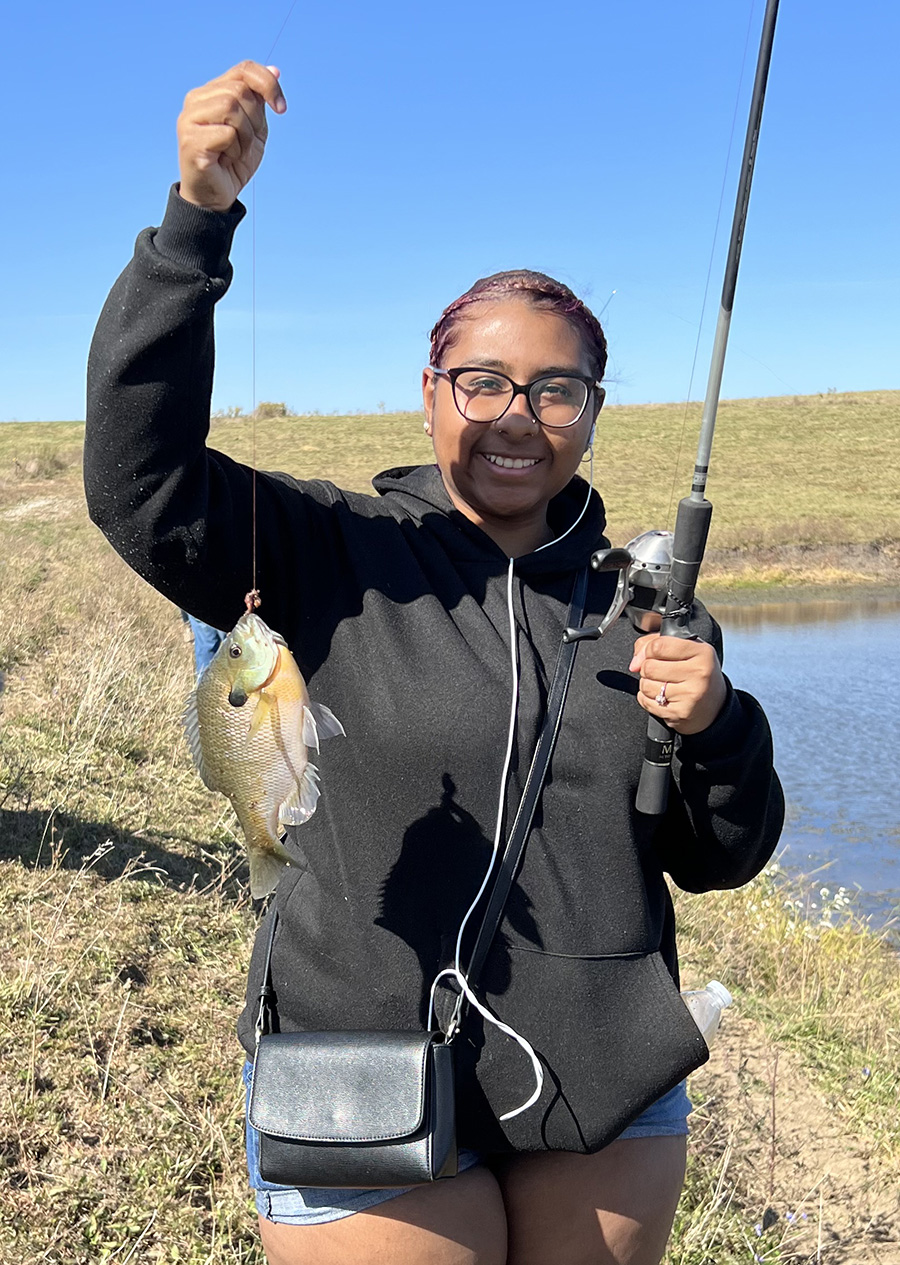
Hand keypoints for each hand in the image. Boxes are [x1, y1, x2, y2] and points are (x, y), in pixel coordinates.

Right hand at [177, 62, 286, 211]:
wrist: (216, 197)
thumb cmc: (233, 163)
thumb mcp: (254, 128)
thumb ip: (260, 101)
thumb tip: (275, 70)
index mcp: (211, 92)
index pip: (244, 69)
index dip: (268, 84)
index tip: (282, 109)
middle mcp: (196, 99)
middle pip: (240, 90)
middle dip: (255, 119)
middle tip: (249, 142)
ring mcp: (189, 119)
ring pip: (231, 107)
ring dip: (245, 135)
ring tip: (237, 151)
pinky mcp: (191, 141)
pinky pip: (226, 133)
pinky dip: (235, 149)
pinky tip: (226, 159)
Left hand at [629, 634, 726, 734]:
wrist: (714, 707)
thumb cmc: (696, 674)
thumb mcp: (685, 649)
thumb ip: (654, 643)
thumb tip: (634, 663)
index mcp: (702, 652)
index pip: (658, 646)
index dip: (648, 650)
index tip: (652, 654)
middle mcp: (699, 673)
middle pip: (649, 667)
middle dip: (648, 669)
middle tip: (660, 672)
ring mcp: (690, 695)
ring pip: (645, 685)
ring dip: (647, 684)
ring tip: (662, 685)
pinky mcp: (680, 712)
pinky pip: (647, 702)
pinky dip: (648, 699)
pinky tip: (662, 697)